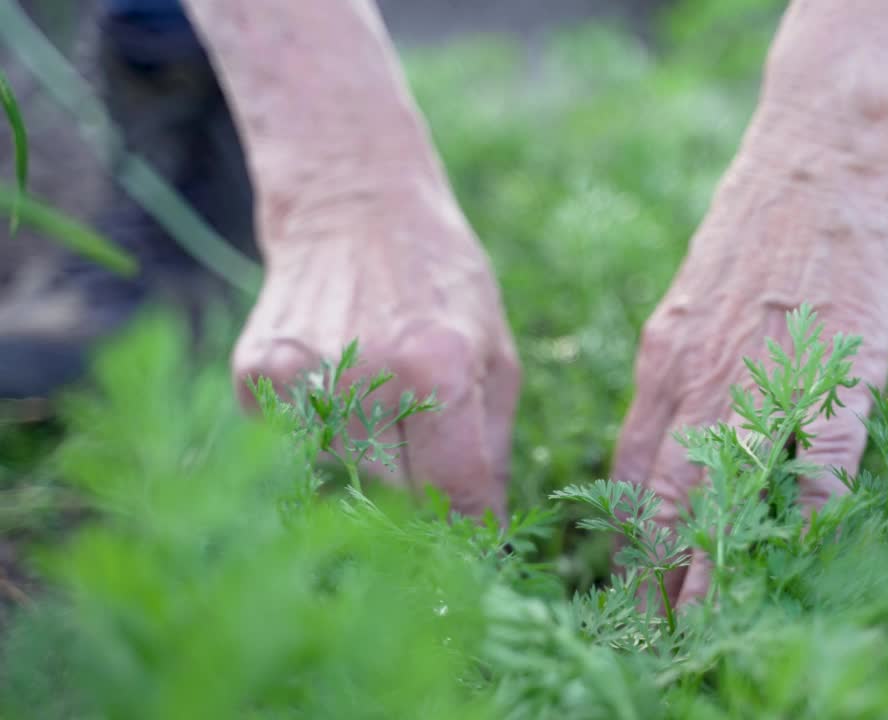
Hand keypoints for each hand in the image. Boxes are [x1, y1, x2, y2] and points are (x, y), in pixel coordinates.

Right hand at [232, 168, 519, 517]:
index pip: (456, 495)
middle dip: (423, 490)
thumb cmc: (442, 282)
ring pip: (347, 473)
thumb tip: (486, 535)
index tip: (474, 542)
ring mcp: (302, 377)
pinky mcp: (255, 375)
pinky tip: (339, 378)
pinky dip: (323, 429)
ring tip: (382, 388)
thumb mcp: (497, 353)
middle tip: (429, 444)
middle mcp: (365, 378)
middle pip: (400, 495)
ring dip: (371, 455)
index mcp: (439, 369)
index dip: (470, 527)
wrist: (354, 207)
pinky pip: (296, 444)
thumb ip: (493, 449)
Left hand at [611, 104, 887, 608]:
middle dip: (654, 576)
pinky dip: (804, 517)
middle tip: (651, 632)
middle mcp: (697, 377)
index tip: (628, 584)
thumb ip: (684, 369)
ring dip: (713, 569)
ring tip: (704, 627)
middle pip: (663, 499)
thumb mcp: (695, 300)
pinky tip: (799, 556)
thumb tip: (678, 435)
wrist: (824, 152)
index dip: (626, 537)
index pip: (628, 473)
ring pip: (723, 495)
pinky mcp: (834, 371)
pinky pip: (816, 462)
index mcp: (662, 359)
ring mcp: (762, 377)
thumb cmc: (761, 223)